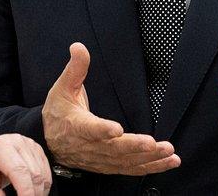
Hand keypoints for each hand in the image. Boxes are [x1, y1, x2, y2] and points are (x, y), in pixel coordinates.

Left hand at [0, 134, 51, 195]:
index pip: (19, 171)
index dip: (26, 192)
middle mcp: (16, 142)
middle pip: (34, 175)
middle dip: (33, 195)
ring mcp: (28, 144)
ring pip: (43, 175)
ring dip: (38, 192)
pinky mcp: (36, 149)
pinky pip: (46, 172)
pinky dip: (42, 186)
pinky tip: (30, 191)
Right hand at [42, 43, 180, 174]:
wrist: (49, 143)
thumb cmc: (58, 113)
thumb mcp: (63, 88)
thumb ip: (75, 69)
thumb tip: (79, 47)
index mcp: (77, 126)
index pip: (90, 129)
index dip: (103, 130)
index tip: (116, 129)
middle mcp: (90, 146)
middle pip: (114, 150)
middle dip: (135, 147)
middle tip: (155, 144)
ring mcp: (100, 159)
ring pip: (126, 162)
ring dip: (149, 159)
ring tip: (169, 153)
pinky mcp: (109, 165)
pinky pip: (131, 169)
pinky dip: (151, 167)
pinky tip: (168, 162)